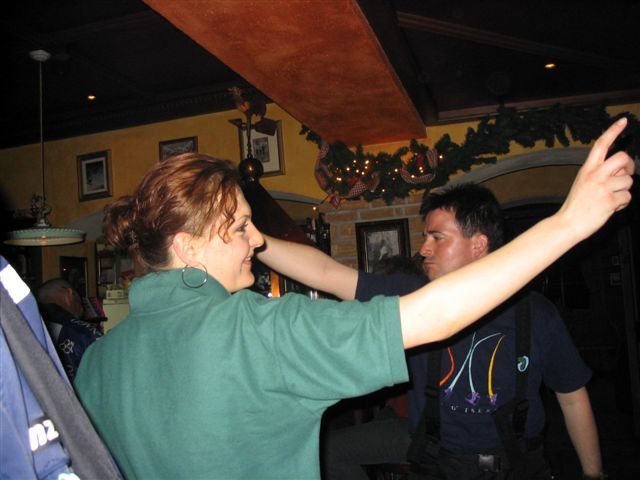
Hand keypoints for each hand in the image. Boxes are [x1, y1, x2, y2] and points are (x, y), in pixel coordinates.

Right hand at [558, 117, 634, 240]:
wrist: (568, 223)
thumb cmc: (577, 205)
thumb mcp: (583, 183)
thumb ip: (601, 173)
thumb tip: (623, 169)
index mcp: (587, 169)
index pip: (601, 145)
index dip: (613, 131)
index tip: (623, 121)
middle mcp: (595, 175)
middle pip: (622, 158)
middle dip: (629, 166)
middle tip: (625, 174)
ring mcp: (603, 187)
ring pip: (628, 180)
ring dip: (624, 190)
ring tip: (610, 198)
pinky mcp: (610, 200)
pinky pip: (627, 197)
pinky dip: (622, 203)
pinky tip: (611, 207)